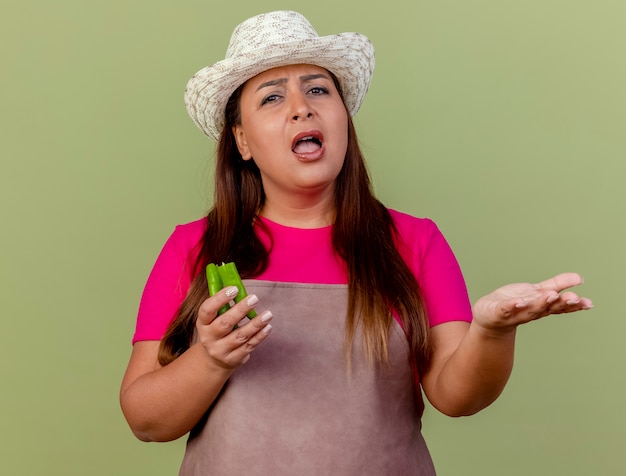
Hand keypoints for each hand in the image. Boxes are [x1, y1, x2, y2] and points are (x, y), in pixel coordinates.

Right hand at [196, 286, 272, 369]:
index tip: (234, 288)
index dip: (219, 298)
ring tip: (268, 314)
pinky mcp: (234, 359)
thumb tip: (235, 281)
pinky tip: (268, 326)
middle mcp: (209, 338)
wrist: (215, 358)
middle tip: (254, 298)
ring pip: (240, 336)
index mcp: (202, 323)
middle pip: (225, 323)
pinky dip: (260, 336)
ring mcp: (221, 350)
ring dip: (255, 324)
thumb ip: (223, 302)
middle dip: (240, 310)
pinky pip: (249, 346)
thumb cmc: (218, 329)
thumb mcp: (214, 317)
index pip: (207, 310)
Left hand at [472, 272, 592, 334]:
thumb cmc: (516, 302)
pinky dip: (512, 306)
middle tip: (573, 298)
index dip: (573, 305)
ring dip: (540, 303)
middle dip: (560, 303)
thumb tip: (580, 278)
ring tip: (550, 295)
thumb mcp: (538, 291)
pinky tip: (518, 301)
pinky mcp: (499, 312)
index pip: (560, 306)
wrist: (490, 318)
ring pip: (529, 309)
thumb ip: (558, 284)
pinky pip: (506, 309)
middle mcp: (532, 311)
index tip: (587, 303)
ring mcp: (515, 312)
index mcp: (542, 306)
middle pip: (547, 308)